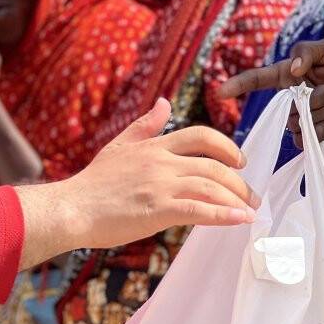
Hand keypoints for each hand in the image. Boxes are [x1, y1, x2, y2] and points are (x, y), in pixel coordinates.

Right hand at [15, 99, 259, 268]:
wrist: (72, 208)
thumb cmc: (93, 183)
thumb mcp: (119, 145)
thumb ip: (145, 126)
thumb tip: (164, 102)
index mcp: (155, 146)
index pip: (201, 136)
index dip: (227, 147)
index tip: (240, 161)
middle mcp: (162, 162)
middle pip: (214, 166)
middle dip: (239, 182)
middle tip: (251, 196)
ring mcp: (161, 185)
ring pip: (211, 187)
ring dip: (237, 200)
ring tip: (250, 212)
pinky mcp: (158, 210)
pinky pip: (199, 211)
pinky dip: (224, 216)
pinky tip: (240, 221)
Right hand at [219, 39, 323, 202]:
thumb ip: (307, 50)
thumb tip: (292, 68)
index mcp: (289, 75)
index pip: (258, 79)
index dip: (239, 85)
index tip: (222, 92)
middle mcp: (290, 98)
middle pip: (287, 102)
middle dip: (315, 95)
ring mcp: (299, 118)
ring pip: (298, 119)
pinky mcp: (311, 136)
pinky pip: (306, 135)